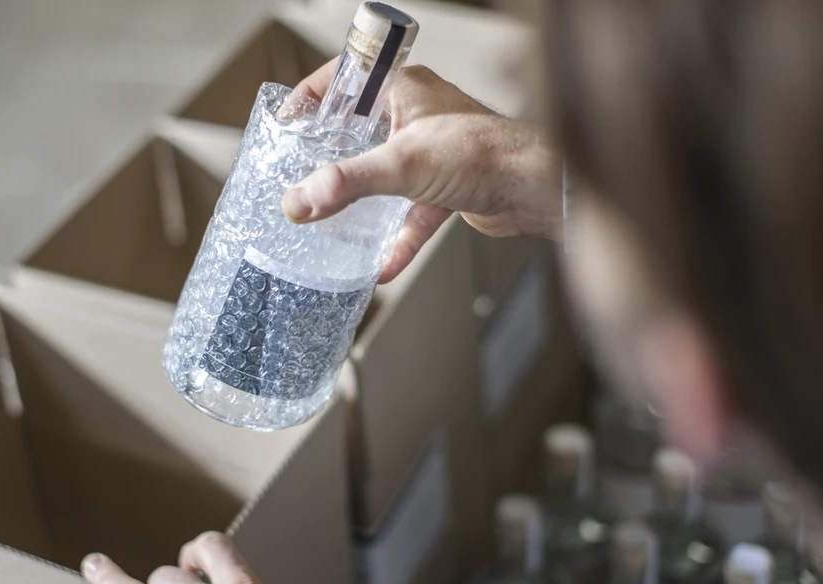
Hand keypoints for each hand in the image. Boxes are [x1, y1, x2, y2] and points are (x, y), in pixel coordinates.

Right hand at [282, 60, 562, 282]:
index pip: (346, 79)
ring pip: (384, 175)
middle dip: (331, 156)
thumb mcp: (402, 164)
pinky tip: (381, 265)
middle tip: (300, 175)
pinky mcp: (447, 188)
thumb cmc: (486, 152)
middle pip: (360, 131)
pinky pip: (411, 215)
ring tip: (330, 218)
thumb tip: (300, 200)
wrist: (535, 188)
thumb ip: (346, 183)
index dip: (313, 98)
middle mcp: (417, 115)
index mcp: (404, 88)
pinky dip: (396, 239)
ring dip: (361, 200)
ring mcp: (432, 153)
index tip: (287, 124)